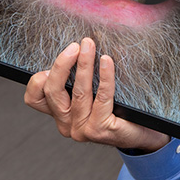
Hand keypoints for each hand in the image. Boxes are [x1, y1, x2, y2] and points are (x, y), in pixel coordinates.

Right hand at [24, 37, 169, 151]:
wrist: (145, 134)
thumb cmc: (121, 110)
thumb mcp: (94, 93)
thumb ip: (81, 78)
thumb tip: (81, 46)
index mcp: (60, 114)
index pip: (35, 99)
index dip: (37, 80)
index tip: (54, 61)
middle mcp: (67, 125)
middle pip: (52, 91)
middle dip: (62, 64)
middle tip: (76, 46)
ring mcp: (82, 129)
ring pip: (78, 91)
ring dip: (84, 64)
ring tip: (90, 46)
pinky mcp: (100, 130)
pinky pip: (102, 97)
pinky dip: (104, 76)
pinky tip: (107, 61)